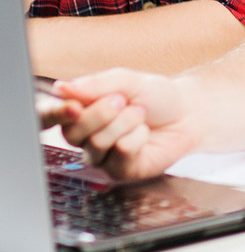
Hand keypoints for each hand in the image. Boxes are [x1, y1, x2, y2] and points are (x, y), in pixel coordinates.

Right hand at [54, 69, 200, 179]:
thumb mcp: (127, 80)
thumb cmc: (155, 96)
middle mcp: (86, 136)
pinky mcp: (121, 170)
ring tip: (140, 113)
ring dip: (124, 122)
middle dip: (101, 113)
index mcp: (81, 110)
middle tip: (123, 100)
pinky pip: (120, 154)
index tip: (73, 106)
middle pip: (72, 132)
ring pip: (96, 144)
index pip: (49, 116)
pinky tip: (145, 133)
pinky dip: (137, 137)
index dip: (53, 113)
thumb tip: (61, 87)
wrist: (187, 113)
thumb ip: (96, 84)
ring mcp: (102, 156)